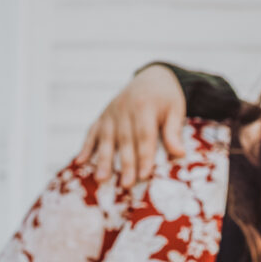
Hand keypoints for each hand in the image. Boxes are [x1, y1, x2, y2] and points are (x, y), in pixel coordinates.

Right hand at [75, 64, 187, 186]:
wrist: (152, 77)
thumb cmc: (167, 98)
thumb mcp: (175, 110)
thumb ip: (173, 131)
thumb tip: (180, 153)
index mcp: (144, 106)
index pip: (144, 135)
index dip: (144, 156)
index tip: (145, 175)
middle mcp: (124, 109)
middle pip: (125, 140)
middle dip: (125, 164)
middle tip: (126, 184)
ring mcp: (111, 112)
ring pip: (106, 139)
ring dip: (103, 159)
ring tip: (101, 179)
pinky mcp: (103, 116)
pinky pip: (92, 132)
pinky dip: (86, 147)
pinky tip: (80, 162)